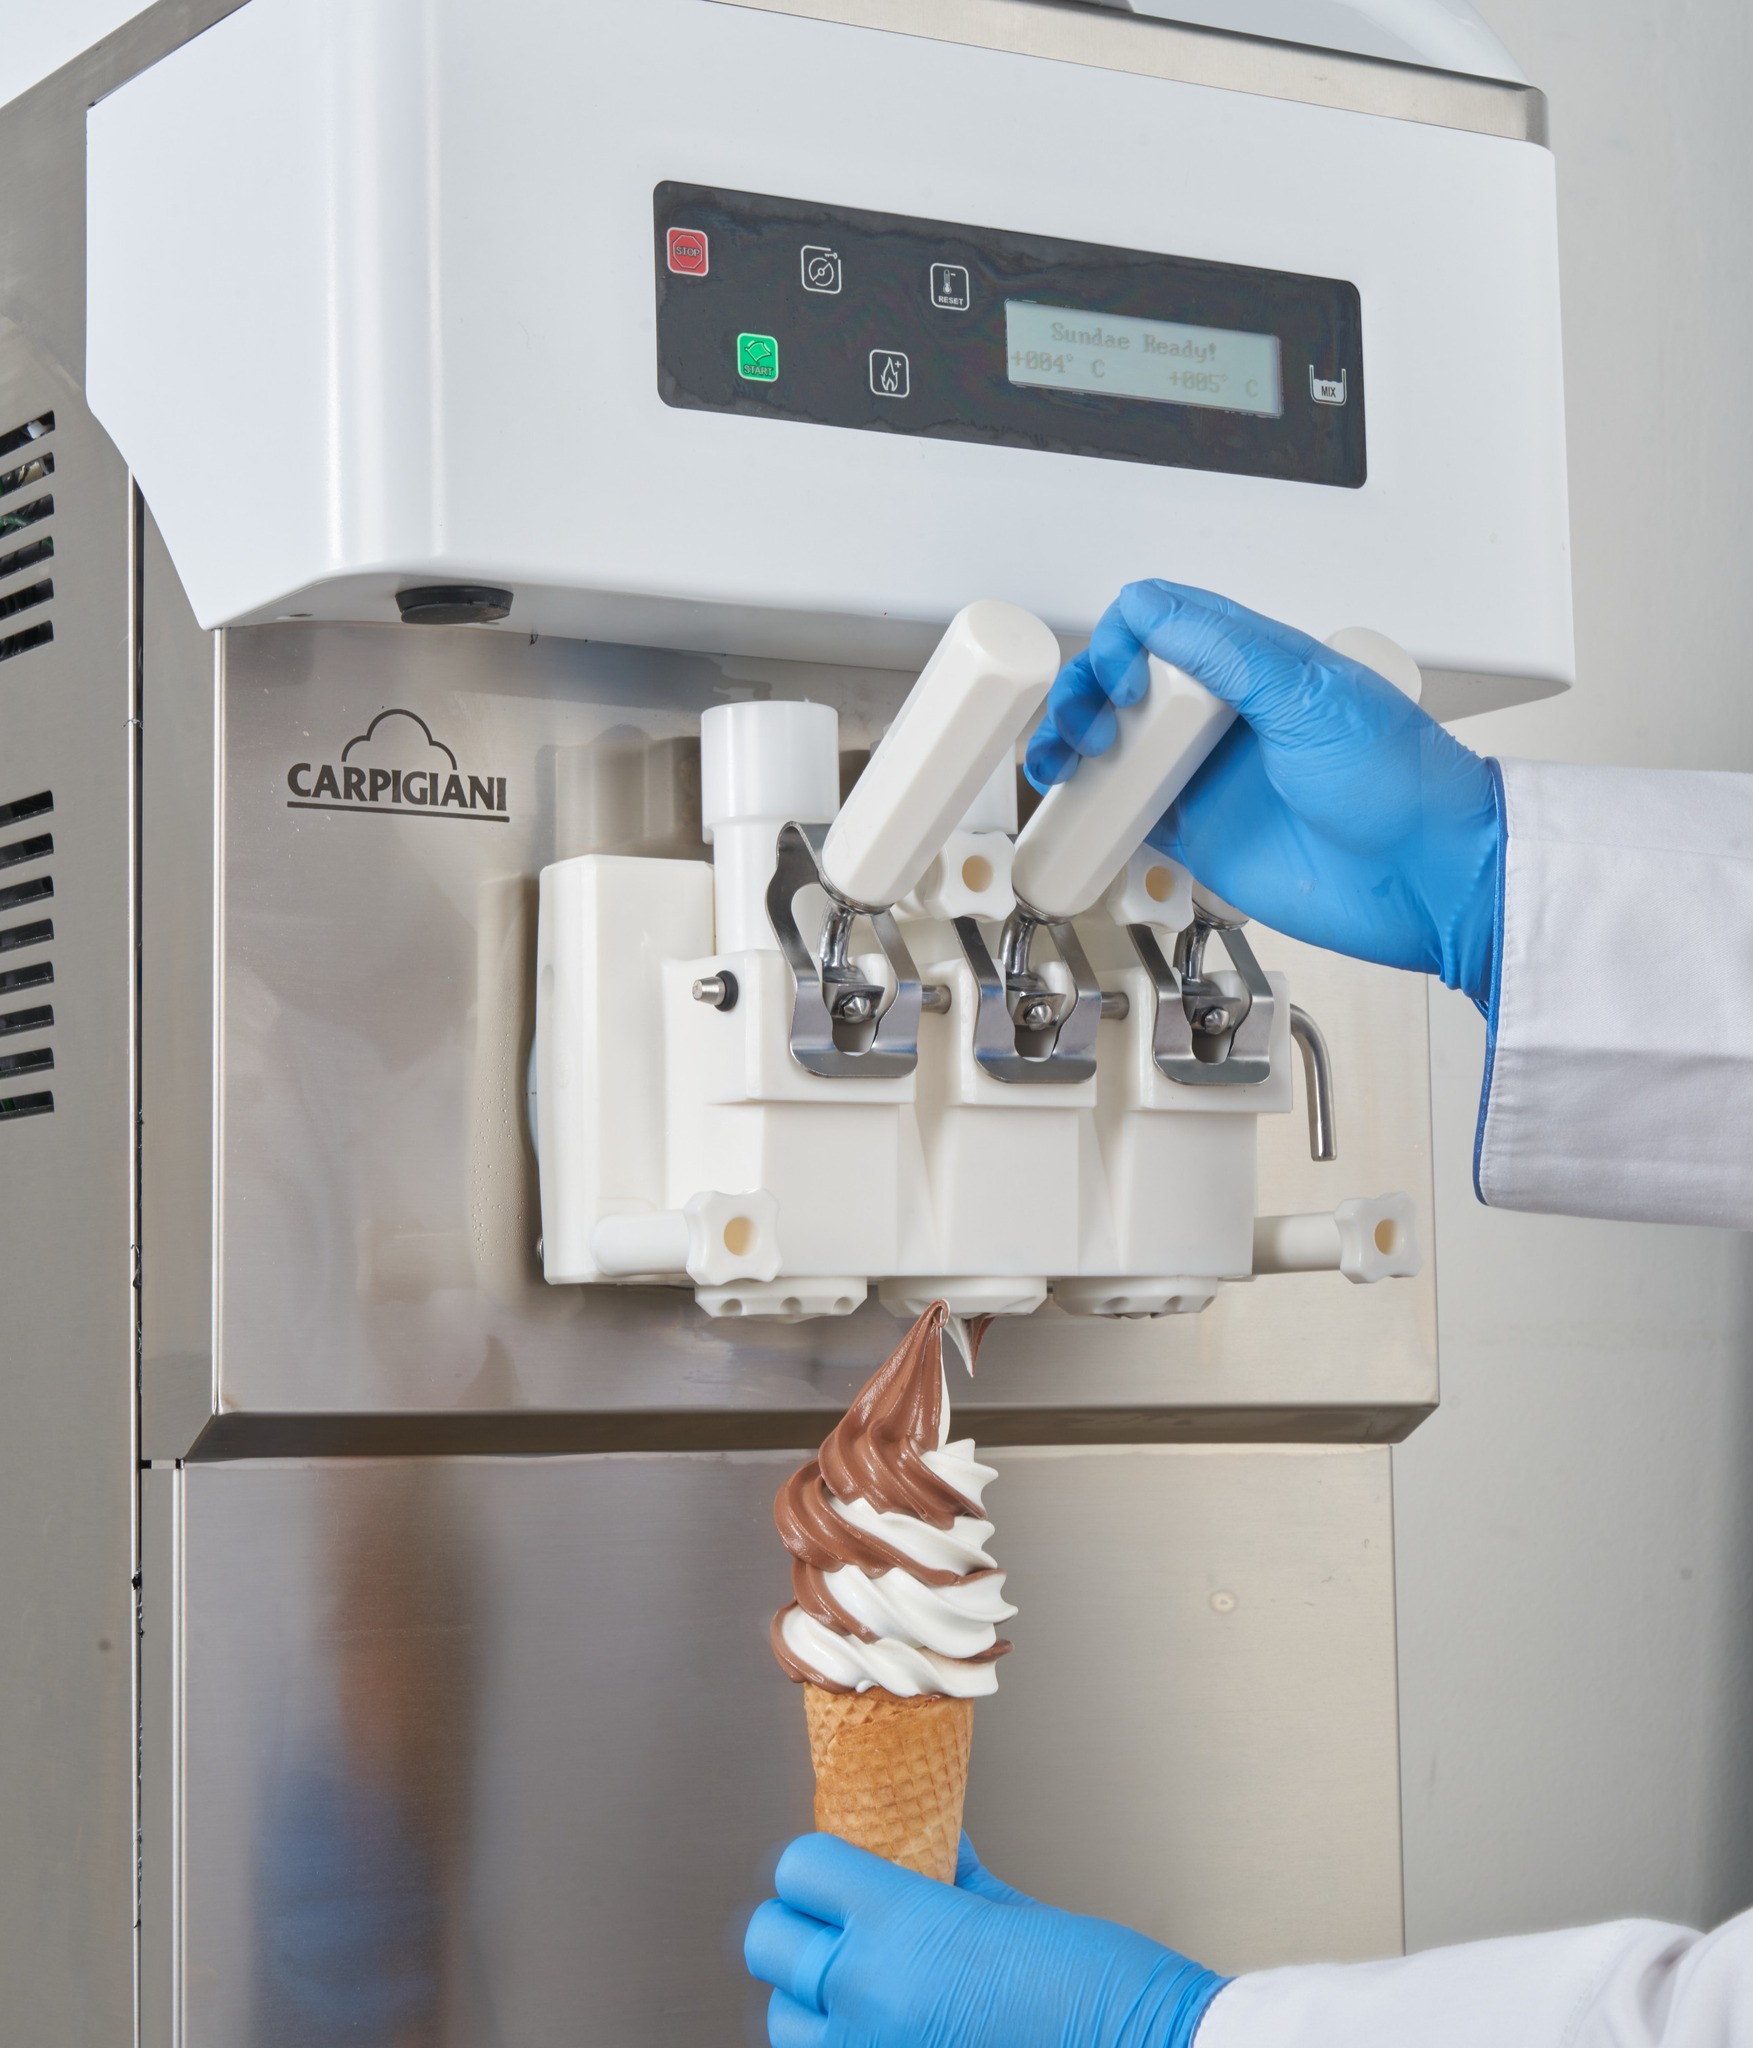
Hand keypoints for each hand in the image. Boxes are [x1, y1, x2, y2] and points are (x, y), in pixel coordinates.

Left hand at [744, 1832, 1226, 2047]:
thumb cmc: (1093, 1984)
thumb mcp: (1008, 1908)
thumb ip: (947, 1878)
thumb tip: (920, 1848)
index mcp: (898, 1927)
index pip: (799, 1869)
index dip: (818, 1862)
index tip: (839, 1862)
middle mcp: (866, 1995)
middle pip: (770, 1940)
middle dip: (800, 1923)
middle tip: (837, 1918)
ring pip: (783, 2019)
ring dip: (811, 1996)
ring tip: (854, 1982)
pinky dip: (842, 2040)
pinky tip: (881, 2024)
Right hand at [1023, 580, 1501, 1004]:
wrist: (1425, 878)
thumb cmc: (1401, 783)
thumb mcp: (1312, 696)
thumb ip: (1227, 650)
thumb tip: (1151, 608)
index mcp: (1254, 662)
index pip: (1160, 624)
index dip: (1123, 640)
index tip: (1125, 677)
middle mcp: (1223, 714)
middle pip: (1122, 681)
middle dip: (1085, 689)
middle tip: (1096, 722)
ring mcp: (1205, 774)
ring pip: (1113, 744)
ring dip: (1072, 742)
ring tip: (1065, 760)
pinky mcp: (1196, 832)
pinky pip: (1124, 813)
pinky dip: (1089, 809)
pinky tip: (1076, 805)